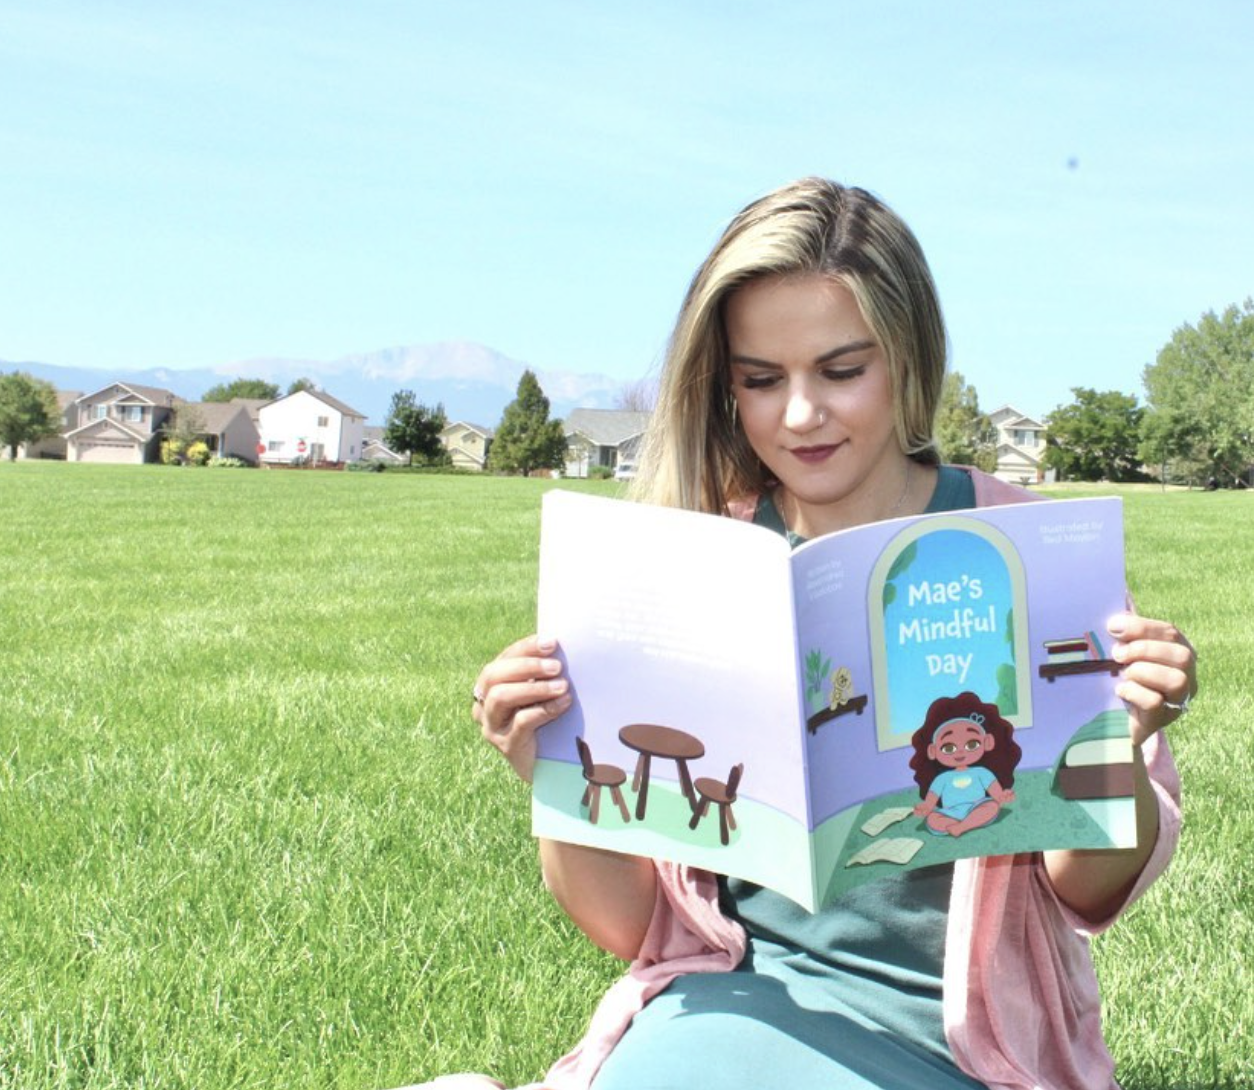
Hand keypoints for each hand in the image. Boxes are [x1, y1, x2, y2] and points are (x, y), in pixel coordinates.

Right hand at [472, 635, 572, 781]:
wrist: (548, 765)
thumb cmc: (546, 721)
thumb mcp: (540, 694)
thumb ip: (542, 674)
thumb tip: (558, 647)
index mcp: (490, 686)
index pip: (503, 659)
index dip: (525, 648)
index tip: (551, 642)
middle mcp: (483, 704)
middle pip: (494, 675)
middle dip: (527, 666)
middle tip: (557, 666)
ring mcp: (492, 726)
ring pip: (501, 697)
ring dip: (534, 688)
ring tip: (562, 686)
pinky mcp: (506, 745)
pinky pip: (521, 722)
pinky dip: (545, 709)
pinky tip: (564, 704)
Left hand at [1108, 612, 1196, 745]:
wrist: (1114, 719)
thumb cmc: (1122, 676)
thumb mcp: (1124, 651)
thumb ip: (1125, 632)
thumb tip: (1117, 610)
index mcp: (1178, 652)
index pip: (1170, 632)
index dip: (1141, 627)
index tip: (1112, 626)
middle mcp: (1186, 676)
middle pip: (1182, 655)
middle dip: (1144, 649)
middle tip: (1118, 654)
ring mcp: (1178, 699)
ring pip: (1176, 680)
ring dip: (1142, 671)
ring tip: (1124, 673)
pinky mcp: (1162, 719)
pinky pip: (1155, 702)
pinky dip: (1134, 692)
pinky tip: (1120, 690)